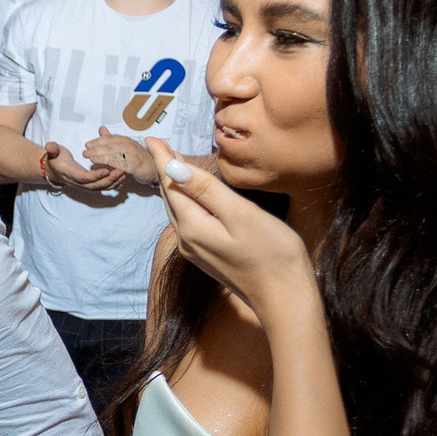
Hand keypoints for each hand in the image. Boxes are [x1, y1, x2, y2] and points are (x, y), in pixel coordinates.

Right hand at [40, 141, 128, 191]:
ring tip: (124, 174)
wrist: (54, 170)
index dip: (95, 175)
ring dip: (113, 182)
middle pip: (95, 185)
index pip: (84, 177)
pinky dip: (112, 184)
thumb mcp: (52, 152)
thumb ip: (52, 149)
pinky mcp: (89, 184)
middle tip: (120, 171)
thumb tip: (49, 146)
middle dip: (108, 180)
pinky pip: (102, 187)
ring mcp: (84, 185)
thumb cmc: (55, 159)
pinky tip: (121, 179)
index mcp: (70, 173)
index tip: (106, 170)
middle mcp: (78, 182)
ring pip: (100, 187)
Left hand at [82, 125, 157, 184]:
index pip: (109, 139)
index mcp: (125, 140)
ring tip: (92, 158)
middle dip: (96, 149)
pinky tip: (107, 165)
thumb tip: (101, 129)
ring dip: (102, 156)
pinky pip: (124, 164)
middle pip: (110, 146)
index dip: (97, 141)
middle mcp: (130, 146)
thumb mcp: (124, 146)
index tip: (87, 145)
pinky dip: (115, 164)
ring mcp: (134, 155)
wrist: (154, 168)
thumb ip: (111, 139)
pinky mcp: (137, 165)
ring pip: (116, 154)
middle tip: (85, 152)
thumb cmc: (138, 158)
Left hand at [147, 137, 316, 322]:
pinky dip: (187, 203)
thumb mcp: (240, 214)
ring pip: (178, 211)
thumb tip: (172, 167)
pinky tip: (194, 196)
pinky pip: (189, 222)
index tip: (151, 136)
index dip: (163, 158)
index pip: (170, 185)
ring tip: (173, 164)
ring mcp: (196, 252)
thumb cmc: (272, 253)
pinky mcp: (208, 257)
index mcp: (193, 226)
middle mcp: (187, 240)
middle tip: (159, 145)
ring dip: (174, 187)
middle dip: (165, 171)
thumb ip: (206, 190)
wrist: (284, 299)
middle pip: (170, 198)